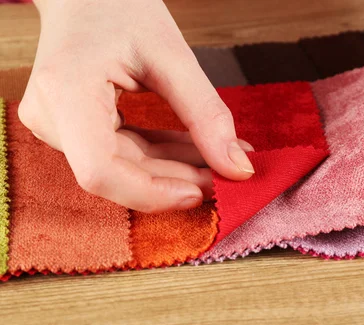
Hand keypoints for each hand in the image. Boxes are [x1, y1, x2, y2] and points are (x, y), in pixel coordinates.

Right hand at [19, 0, 254, 212]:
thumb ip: (206, 114)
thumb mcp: (171, 55)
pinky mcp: (74, 128)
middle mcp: (51, 116)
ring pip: (127, 168)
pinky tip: (198, 150)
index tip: (202, 190)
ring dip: (178, 167)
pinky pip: (125, 153)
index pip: (100, 171)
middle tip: (229, 174)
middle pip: (121, 173)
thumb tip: (237, 167)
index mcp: (65, 92)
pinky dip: (164, 153)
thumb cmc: (118, 6)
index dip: (152, 192)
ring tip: (222, 160)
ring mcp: (58, 126)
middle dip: (181, 178)